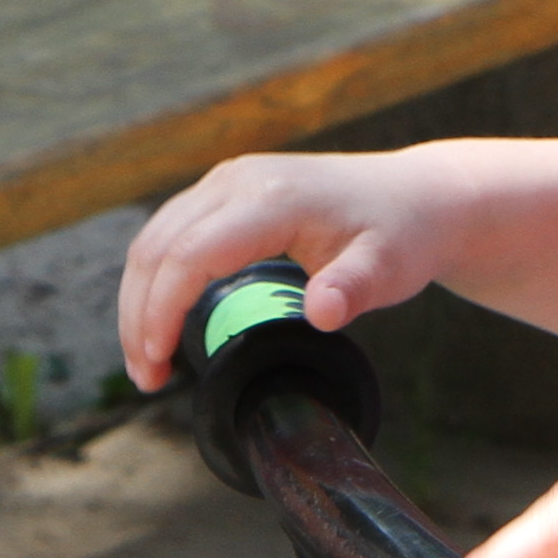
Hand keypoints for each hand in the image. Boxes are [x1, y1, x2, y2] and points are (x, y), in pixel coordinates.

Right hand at [118, 149, 466, 391]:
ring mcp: (229, 180)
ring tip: (149, 361)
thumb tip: (323, 314)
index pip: (191, 256)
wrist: (419, 197)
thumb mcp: (390, 267)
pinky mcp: (227, 190)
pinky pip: (171, 233)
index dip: (161, 312)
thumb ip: (354, 288)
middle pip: (157, 248)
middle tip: (148, 377)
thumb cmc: (403, 233)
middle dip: (139, 316)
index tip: (157, 364)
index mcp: (272, 198)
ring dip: (139, 299)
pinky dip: (155, 278)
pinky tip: (161, 319)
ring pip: (154, 239)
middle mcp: (239, 180)